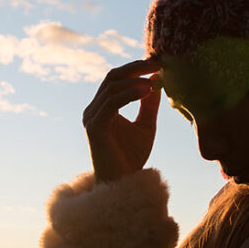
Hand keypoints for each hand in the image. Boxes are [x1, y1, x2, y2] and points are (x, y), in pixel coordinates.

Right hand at [83, 58, 161, 182]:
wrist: (123, 185)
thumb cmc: (131, 158)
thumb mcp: (146, 125)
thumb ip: (149, 104)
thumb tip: (157, 78)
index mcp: (102, 108)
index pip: (116, 78)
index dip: (135, 67)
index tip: (157, 62)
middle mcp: (93, 110)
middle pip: (112, 77)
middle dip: (135, 67)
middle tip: (157, 63)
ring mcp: (91, 118)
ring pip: (112, 87)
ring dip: (135, 81)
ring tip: (155, 82)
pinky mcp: (94, 128)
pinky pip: (112, 103)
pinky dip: (130, 94)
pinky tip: (147, 92)